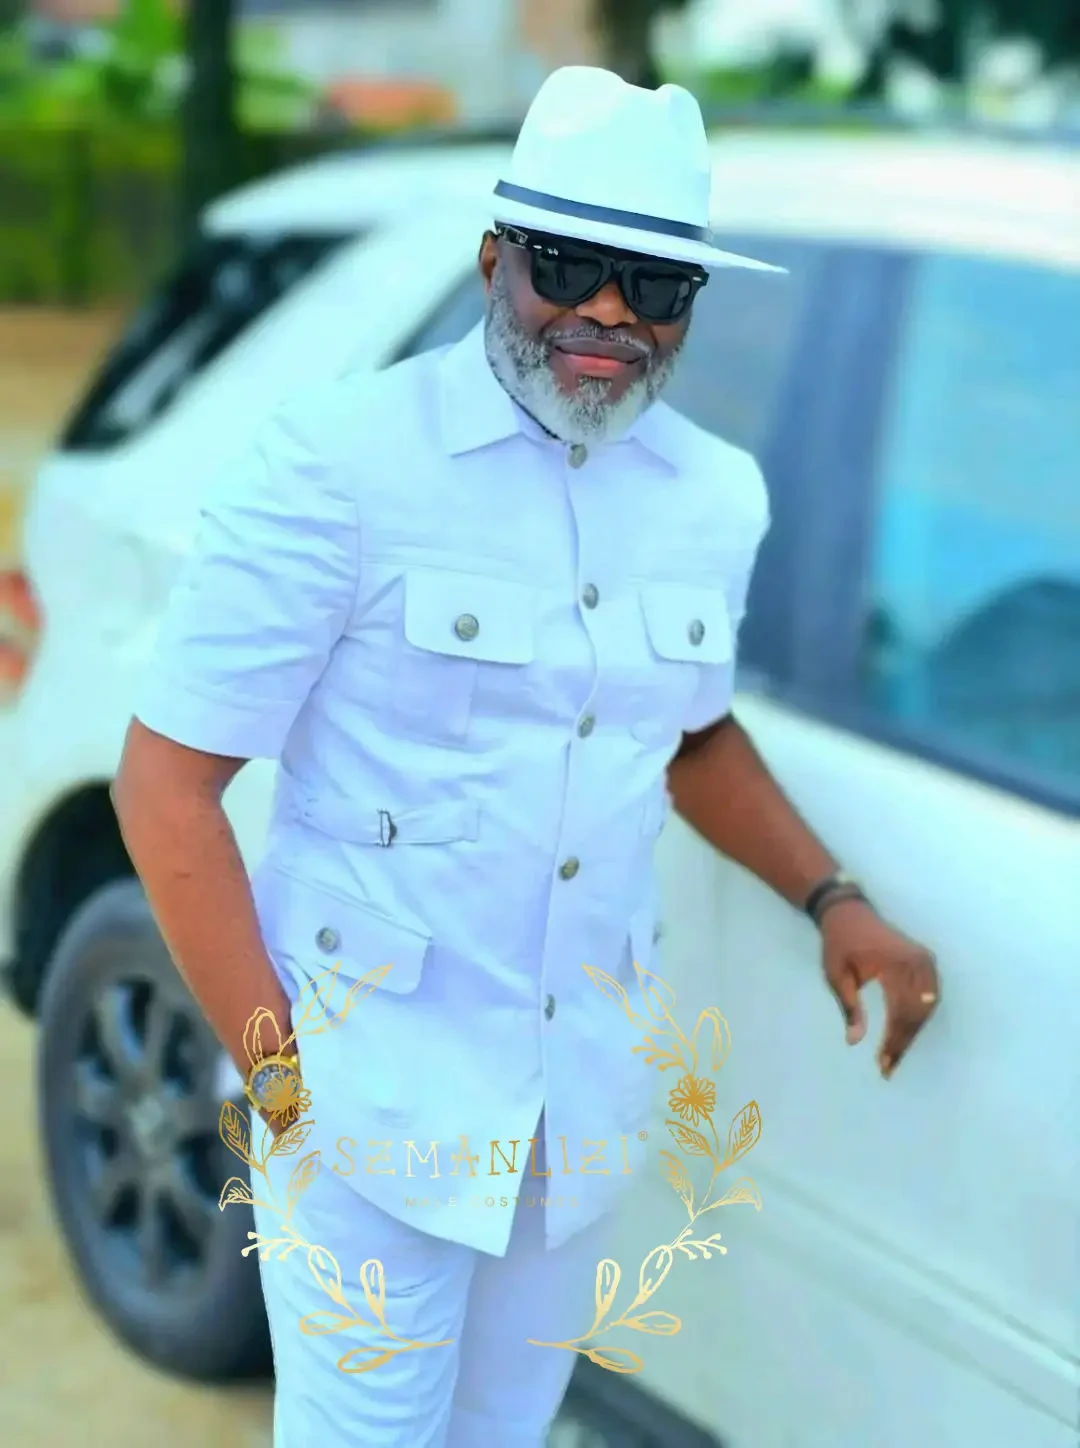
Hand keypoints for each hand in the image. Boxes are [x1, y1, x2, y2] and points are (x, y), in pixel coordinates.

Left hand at [820, 899, 939, 1078]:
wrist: (849, 912)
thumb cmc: (839, 943)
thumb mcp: (836, 975)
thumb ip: (849, 1007)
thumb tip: (854, 1041)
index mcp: (894, 964)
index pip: (900, 1012)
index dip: (894, 1041)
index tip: (883, 1063)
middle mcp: (917, 962)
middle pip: (917, 1013)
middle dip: (903, 1042)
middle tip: (889, 1066)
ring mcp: (925, 961)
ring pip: (927, 1008)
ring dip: (913, 1033)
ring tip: (896, 1055)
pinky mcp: (925, 961)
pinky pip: (929, 996)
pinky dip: (919, 1018)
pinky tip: (906, 1033)